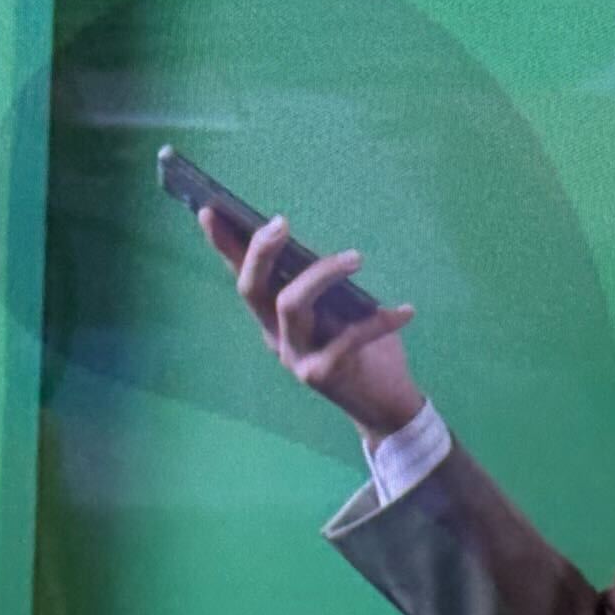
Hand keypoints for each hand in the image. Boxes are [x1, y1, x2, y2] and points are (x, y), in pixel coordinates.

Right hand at [203, 206, 425, 440]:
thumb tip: (307, 246)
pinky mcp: (320, 374)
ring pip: (290, 305)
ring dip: (323, 273)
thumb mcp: (339, 308)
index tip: (208, 210)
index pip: (243, 277)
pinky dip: (379, 319)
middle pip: (252, 290)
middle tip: (281, 222)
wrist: (385, 404)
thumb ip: (320, 283)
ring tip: (357, 257)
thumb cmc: (362, 347)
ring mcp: (294, 357)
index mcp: (273, 318)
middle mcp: (275, 336)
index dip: (224, 246)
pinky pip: (346, 335)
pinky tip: (406, 312)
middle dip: (260, 252)